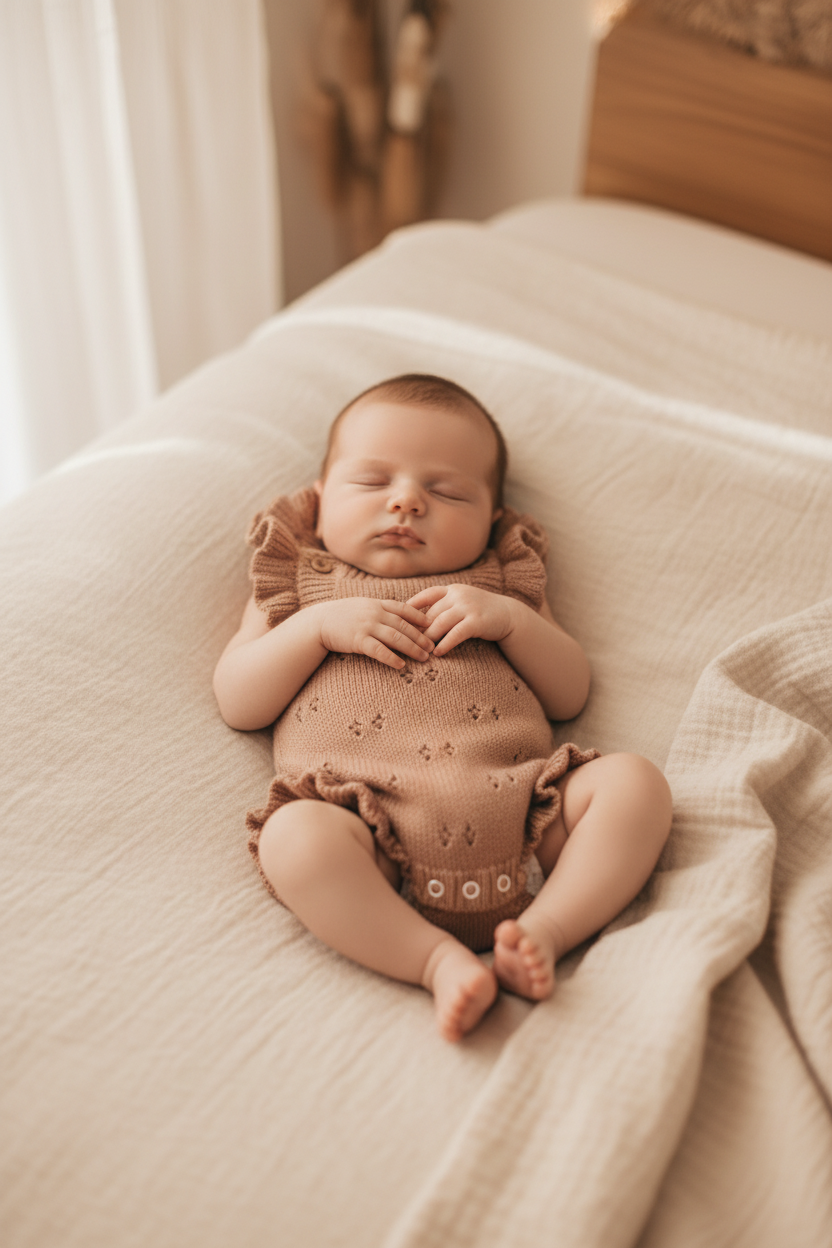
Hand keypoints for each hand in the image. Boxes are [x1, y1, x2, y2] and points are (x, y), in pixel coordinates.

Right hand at [316, 598, 433, 669]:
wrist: (318, 622)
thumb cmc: (341, 616)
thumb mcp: (361, 606)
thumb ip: (378, 609)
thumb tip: (396, 615)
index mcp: (376, 604)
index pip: (403, 608)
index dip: (419, 617)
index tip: (432, 624)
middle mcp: (374, 613)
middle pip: (403, 625)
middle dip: (420, 637)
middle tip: (432, 647)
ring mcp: (366, 626)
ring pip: (396, 638)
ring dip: (412, 648)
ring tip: (423, 657)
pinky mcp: (358, 640)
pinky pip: (379, 650)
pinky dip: (391, 658)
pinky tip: (401, 665)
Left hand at [406, 584, 516, 656]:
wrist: (508, 614)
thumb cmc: (481, 611)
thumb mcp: (462, 602)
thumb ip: (444, 607)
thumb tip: (418, 620)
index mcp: (452, 590)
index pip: (427, 595)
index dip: (411, 605)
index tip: (397, 617)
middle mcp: (458, 595)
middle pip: (431, 613)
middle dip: (418, 629)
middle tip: (404, 642)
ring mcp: (468, 607)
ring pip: (440, 623)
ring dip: (428, 638)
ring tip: (419, 650)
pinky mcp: (476, 621)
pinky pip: (456, 634)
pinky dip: (445, 644)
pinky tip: (438, 653)